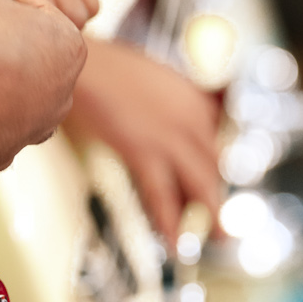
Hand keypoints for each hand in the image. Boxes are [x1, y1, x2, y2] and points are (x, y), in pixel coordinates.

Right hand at [63, 41, 221, 243]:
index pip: (213, 141)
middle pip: (213, 164)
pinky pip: (162, 193)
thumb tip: (157, 133)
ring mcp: (170, 133)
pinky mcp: (144, 149)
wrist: (79, 59)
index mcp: (192, 98)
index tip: (210, 186)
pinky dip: (170, 221)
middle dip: (218, 195)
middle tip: (223, 221)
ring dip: (211, 213)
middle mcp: (191, 116)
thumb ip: (161, 107)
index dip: (211, 168)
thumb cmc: (101, 68)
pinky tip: (174, 242)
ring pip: (201, 182)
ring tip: (218, 237)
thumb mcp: (145, 81)